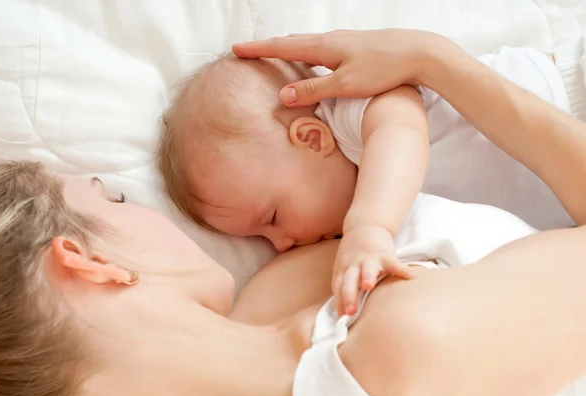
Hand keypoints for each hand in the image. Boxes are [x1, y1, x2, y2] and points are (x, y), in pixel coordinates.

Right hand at [232, 29, 452, 106]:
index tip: (236, 49)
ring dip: (288, 49)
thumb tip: (282, 95)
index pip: (282, 46)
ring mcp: (344, 41)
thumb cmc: (383, 68)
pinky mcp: (355, 47)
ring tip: (275, 55)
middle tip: (250, 52)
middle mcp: (331, 39)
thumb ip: (313, 90)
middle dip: (269, 47)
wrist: (419, 53)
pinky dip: (307, 54)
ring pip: (308, 45)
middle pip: (292, 42)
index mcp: (323, 46)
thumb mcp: (345, 85)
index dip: (257, 49)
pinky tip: (313, 61)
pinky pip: (322, 49)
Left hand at [332, 226, 412, 315]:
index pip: (338, 288)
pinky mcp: (384, 254)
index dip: (339, 302)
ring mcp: (369, 259)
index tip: (341, 318)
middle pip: (348, 281)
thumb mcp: (343, 269)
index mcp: (343, 271)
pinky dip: (403, 269)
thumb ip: (344, 287)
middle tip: (350, 310)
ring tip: (368, 285)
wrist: (364, 227)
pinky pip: (394, 263)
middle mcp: (353, 265)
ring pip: (367, 268)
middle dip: (349, 295)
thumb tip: (342, 313)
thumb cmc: (353, 256)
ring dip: (367, 276)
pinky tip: (412, 276)